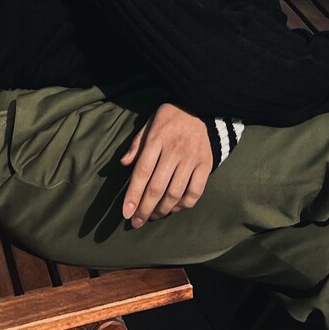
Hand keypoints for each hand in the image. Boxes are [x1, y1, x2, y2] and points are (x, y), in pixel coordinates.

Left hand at [120, 103, 212, 228]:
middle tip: (137, 222)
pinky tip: (174, 208)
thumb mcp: (150, 122)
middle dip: (144, 209)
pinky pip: (195, 192)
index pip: (142, 172)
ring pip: (175, 193)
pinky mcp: (205, 165)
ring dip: (162, 210)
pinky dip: (183, 205)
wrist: (202, 107)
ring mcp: (191, 159)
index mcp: (157, 139)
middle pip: (157, 187)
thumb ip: (137, 143)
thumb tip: (123, 163)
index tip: (126, 213)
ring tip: (153, 216)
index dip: (133, 195)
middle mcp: (174, 151)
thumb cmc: (170, 118)